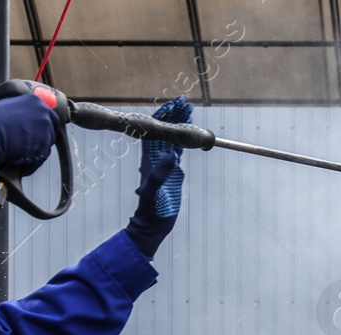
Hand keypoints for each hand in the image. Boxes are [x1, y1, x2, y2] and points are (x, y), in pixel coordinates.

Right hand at [0, 94, 59, 174]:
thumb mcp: (7, 106)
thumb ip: (21, 110)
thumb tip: (25, 116)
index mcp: (35, 101)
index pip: (48, 115)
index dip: (41, 125)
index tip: (35, 131)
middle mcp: (44, 113)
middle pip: (51, 129)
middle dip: (42, 137)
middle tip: (27, 142)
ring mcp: (46, 130)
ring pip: (46, 144)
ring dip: (36, 149)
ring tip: (19, 149)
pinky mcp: (44, 146)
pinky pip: (41, 156)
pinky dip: (32, 159)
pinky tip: (19, 157)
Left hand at [124, 97, 191, 258]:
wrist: (152, 224)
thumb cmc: (149, 209)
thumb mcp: (153, 191)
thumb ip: (160, 173)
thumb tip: (171, 155)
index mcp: (149, 159)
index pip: (154, 131)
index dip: (162, 116)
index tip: (171, 105)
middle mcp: (156, 157)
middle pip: (164, 129)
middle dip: (174, 115)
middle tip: (185, 103)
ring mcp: (165, 163)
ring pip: (172, 137)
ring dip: (180, 123)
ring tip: (189, 110)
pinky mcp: (174, 171)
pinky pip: (179, 149)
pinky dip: (185, 138)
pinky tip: (192, 130)